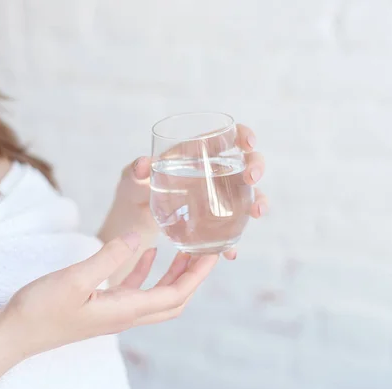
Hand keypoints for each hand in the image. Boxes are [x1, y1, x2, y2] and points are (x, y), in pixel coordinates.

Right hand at [2, 233, 217, 358]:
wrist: (14, 334)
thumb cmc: (41, 310)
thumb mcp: (75, 278)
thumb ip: (108, 256)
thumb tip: (136, 236)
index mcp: (126, 309)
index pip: (176, 294)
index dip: (198, 275)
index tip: (213, 254)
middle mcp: (126, 315)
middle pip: (173, 299)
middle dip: (193, 277)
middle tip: (205, 252)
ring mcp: (114, 312)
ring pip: (156, 295)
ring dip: (172, 274)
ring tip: (183, 249)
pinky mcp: (101, 307)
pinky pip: (133, 290)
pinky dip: (145, 272)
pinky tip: (145, 252)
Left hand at [97, 124, 267, 260]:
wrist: (135, 218)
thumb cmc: (136, 188)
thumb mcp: (132, 178)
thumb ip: (136, 171)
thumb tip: (143, 164)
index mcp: (197, 153)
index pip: (228, 136)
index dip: (242, 134)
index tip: (247, 142)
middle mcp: (214, 173)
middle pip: (247, 163)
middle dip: (256, 167)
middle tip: (251, 178)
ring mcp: (219, 198)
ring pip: (249, 195)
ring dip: (258, 202)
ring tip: (256, 213)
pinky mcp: (215, 222)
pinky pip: (232, 229)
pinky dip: (234, 241)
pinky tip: (231, 252)